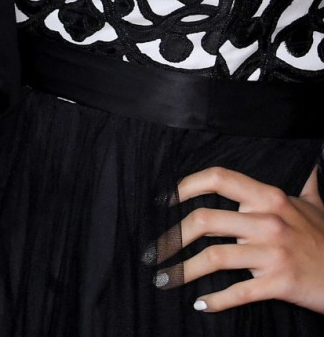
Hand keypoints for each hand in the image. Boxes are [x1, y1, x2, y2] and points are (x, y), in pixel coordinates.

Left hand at [157, 166, 323, 312]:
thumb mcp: (316, 206)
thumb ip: (306, 183)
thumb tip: (309, 161)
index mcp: (271, 198)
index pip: (220, 179)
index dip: (186, 185)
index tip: (165, 198)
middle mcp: (269, 221)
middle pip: (205, 220)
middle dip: (173, 235)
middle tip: (156, 249)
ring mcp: (273, 254)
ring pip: (214, 257)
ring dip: (183, 270)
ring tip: (165, 278)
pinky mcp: (279, 284)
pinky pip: (239, 291)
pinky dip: (215, 299)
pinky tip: (200, 303)